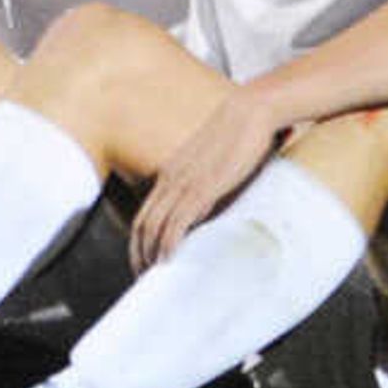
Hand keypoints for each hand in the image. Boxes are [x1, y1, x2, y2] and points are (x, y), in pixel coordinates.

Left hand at [131, 87, 303, 269]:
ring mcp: (184, 183)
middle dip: (138, 253)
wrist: (249, 111)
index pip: (144, 212)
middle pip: (142, 223)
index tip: (143, 258)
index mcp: (172, 172)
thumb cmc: (238, 134)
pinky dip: (168, 243)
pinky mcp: (202, 187)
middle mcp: (171, 178)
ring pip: (153, 226)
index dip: (139, 239)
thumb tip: (209, 209)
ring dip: (149, 253)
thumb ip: (206, 186)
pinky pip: (176, 221)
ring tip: (152, 274)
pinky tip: (167, 258)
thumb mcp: (213, 164)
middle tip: (142, 275)